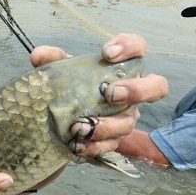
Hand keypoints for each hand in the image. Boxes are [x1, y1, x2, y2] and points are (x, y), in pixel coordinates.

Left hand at [29, 33, 167, 157]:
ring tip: (79, 127)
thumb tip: (38, 57)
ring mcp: (125, 117)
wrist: (63, 116)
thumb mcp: (61, 69)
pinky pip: (110, 146)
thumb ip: (51, 59)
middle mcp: (132, 91)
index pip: (138, 48)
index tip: (106, 53)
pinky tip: (76, 145)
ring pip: (128, 123)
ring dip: (105, 126)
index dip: (129, 47)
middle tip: (110, 93)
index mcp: (122, 66)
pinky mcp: (114, 139)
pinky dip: (93, 147)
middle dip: (137, 90)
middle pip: (157, 87)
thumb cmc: (70, 84)